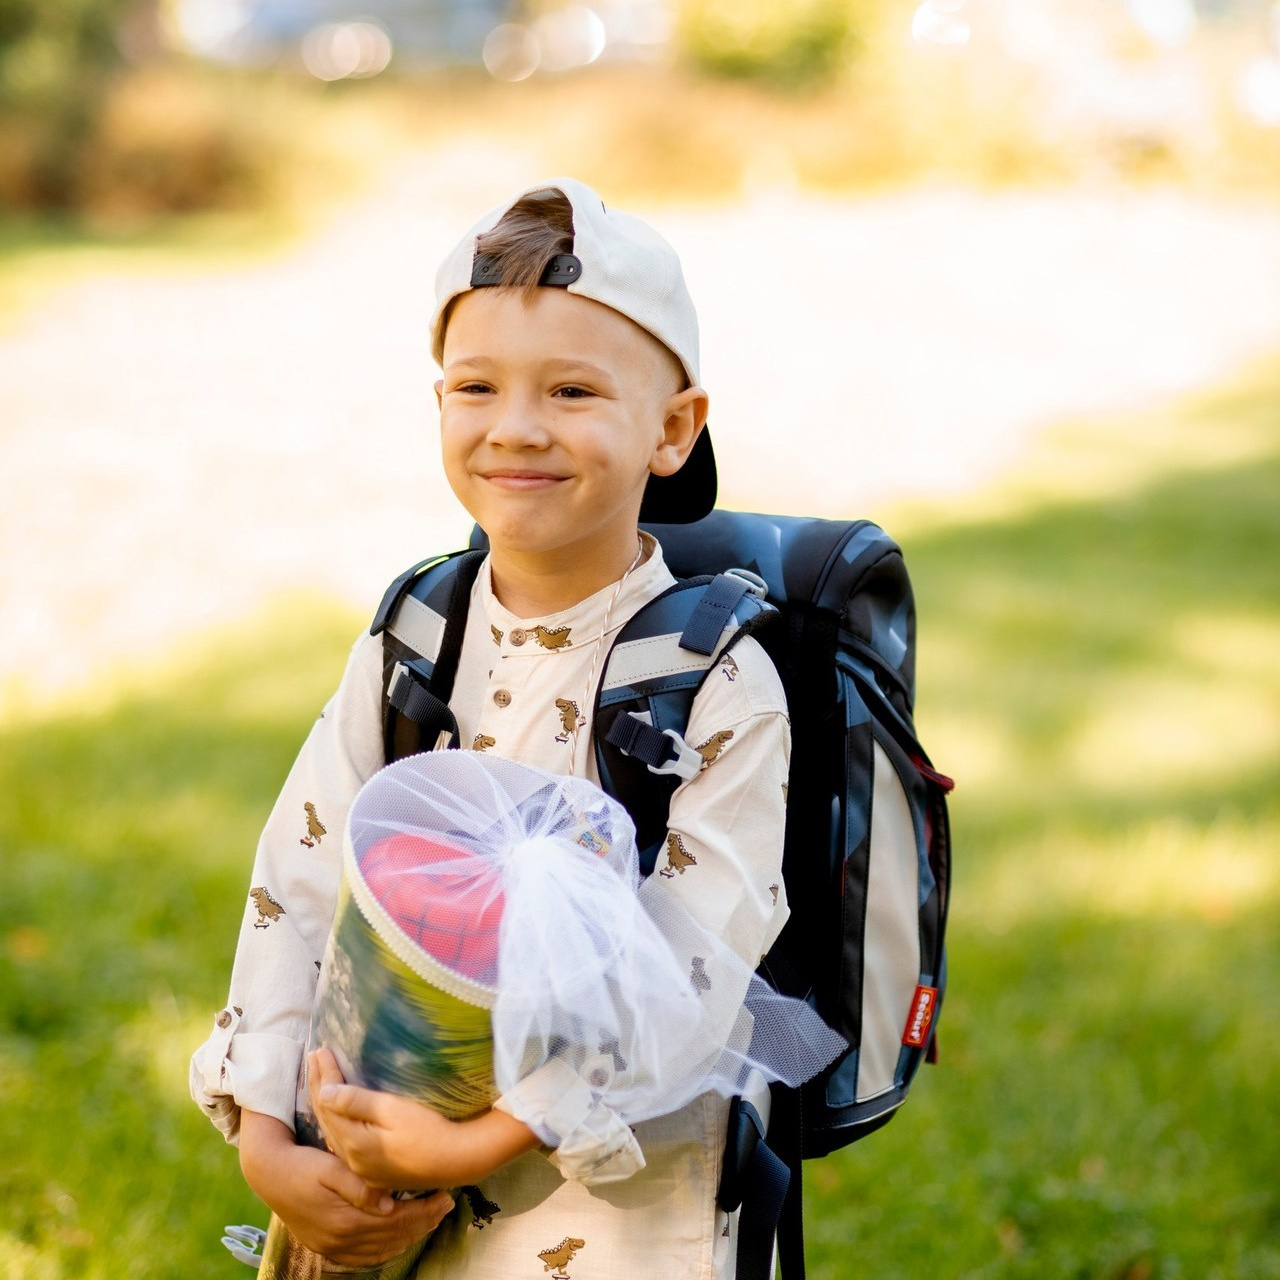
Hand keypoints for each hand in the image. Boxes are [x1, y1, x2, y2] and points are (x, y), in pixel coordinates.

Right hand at [238, 1109, 453, 1266]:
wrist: (271, 1175)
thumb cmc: (305, 1165)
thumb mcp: (331, 1167)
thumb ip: (358, 1186)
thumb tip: (387, 1204)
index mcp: (346, 1220)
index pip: (397, 1220)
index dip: (424, 1210)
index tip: (445, 1196)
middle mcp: (342, 1240)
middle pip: (393, 1236)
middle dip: (424, 1222)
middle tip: (447, 1206)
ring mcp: (334, 1247)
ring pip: (382, 1249)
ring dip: (410, 1235)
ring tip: (431, 1220)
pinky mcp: (328, 1247)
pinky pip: (365, 1256)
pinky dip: (387, 1248)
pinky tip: (400, 1238)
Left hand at [310, 1048, 539, 1189]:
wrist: (457, 1159)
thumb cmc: (429, 1128)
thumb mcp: (393, 1109)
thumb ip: (356, 1102)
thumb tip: (324, 1091)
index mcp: (355, 1143)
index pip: (330, 1103)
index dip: (325, 1075)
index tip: (320, 1050)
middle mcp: (353, 1159)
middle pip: (328, 1119)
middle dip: (319, 1086)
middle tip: (314, 1058)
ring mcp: (364, 1169)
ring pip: (334, 1133)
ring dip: (326, 1106)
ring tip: (320, 1082)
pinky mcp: (375, 1172)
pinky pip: (346, 1144)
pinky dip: (337, 1124)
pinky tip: (337, 1116)